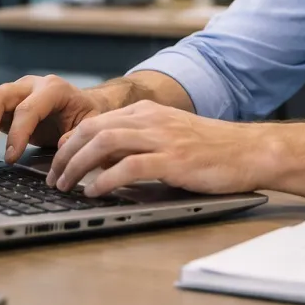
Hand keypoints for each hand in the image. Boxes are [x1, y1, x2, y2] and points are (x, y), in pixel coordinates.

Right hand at [0, 75, 105, 161]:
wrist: (81, 104)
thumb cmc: (85, 114)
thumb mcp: (90, 124)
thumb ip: (77, 134)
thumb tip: (61, 146)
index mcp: (53, 89)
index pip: (28, 109)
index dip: (16, 134)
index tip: (10, 158)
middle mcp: (30, 85)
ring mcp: (14, 91)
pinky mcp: (4, 103)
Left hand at [45, 100, 268, 196]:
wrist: (250, 151)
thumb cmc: (213, 149)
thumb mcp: (170, 136)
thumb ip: (138, 143)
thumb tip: (103, 162)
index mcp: (148, 112)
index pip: (95, 121)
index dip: (70, 142)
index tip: (57, 162)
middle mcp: (151, 120)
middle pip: (92, 129)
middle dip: (65, 154)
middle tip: (53, 178)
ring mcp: (162, 138)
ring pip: (104, 143)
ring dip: (77, 166)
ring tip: (66, 186)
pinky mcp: (173, 160)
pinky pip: (129, 166)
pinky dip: (105, 179)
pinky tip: (94, 192)